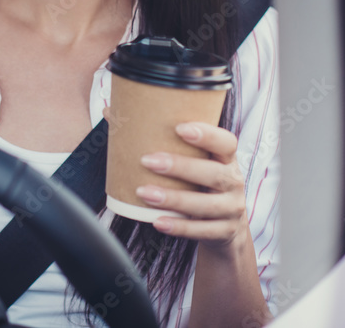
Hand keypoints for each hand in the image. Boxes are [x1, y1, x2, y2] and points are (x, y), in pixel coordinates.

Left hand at [135, 119, 248, 252]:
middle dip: (181, 166)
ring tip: (144, 193)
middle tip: (148, 161)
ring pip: (206, 205)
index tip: (179, 128)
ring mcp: (232, 209)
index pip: (226, 142)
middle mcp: (234, 182)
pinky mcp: (225, 233)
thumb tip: (110, 111)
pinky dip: (179, 227)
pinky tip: (157, 221)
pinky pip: (202, 231)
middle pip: (214, 173)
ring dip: (174, 199)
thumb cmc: (199, 185)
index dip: (207, 134)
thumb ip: (160, 141)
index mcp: (226, 159)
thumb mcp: (191, 163)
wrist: (226, 229)